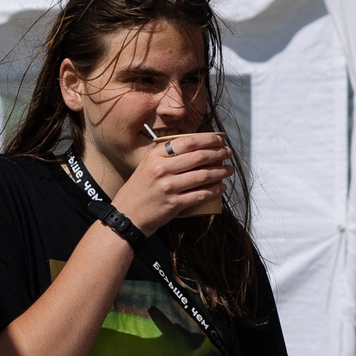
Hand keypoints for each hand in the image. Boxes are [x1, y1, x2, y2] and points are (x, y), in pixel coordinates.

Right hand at [116, 131, 231, 234]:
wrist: (127, 215)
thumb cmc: (140, 189)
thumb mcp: (147, 165)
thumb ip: (166, 155)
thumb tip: (196, 148)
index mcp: (156, 155)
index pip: (187, 142)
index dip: (208, 140)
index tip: (219, 140)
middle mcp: (162, 169)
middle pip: (198, 157)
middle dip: (218, 154)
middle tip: (228, 153)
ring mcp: (168, 187)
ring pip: (203, 175)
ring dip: (220, 172)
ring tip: (229, 170)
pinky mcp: (174, 204)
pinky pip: (201, 195)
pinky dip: (214, 190)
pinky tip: (221, 187)